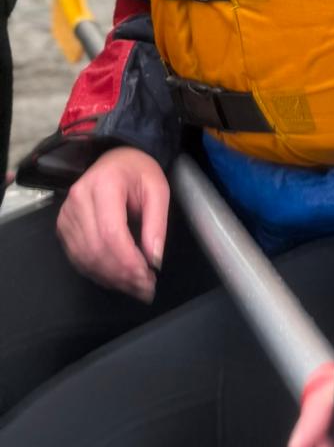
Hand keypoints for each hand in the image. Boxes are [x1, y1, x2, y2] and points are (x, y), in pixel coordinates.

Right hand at [56, 146, 168, 300]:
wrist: (116, 159)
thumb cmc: (138, 171)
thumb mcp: (158, 190)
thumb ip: (157, 224)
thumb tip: (154, 260)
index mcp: (104, 185)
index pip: (111, 232)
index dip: (128, 260)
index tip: (148, 276)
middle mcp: (78, 200)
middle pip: (96, 248)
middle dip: (122, 274)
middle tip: (146, 287)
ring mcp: (66, 214)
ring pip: (85, 257)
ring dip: (111, 277)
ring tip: (135, 286)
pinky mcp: (63, 226)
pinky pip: (77, 257)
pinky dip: (98, 272)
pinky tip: (117, 278)